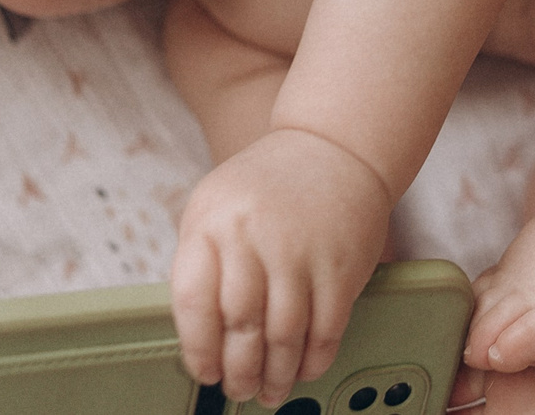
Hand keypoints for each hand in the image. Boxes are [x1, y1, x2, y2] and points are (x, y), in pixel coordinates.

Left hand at [171, 127, 392, 404]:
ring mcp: (301, 250)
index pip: (193, 300)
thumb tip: (199, 338)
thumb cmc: (267, 185)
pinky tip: (304, 369)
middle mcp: (254, 234)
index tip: (205, 371)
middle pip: (241, 325)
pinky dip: (314, 358)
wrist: (335, 145)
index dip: (198, 347)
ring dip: (276, 374)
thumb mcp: (216, 206)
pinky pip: (326, 328)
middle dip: (239, 370)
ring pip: (285, 335)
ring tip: (269, 391)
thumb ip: (203, 263)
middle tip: (239, 390)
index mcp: (213, 221)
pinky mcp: (341, 264)